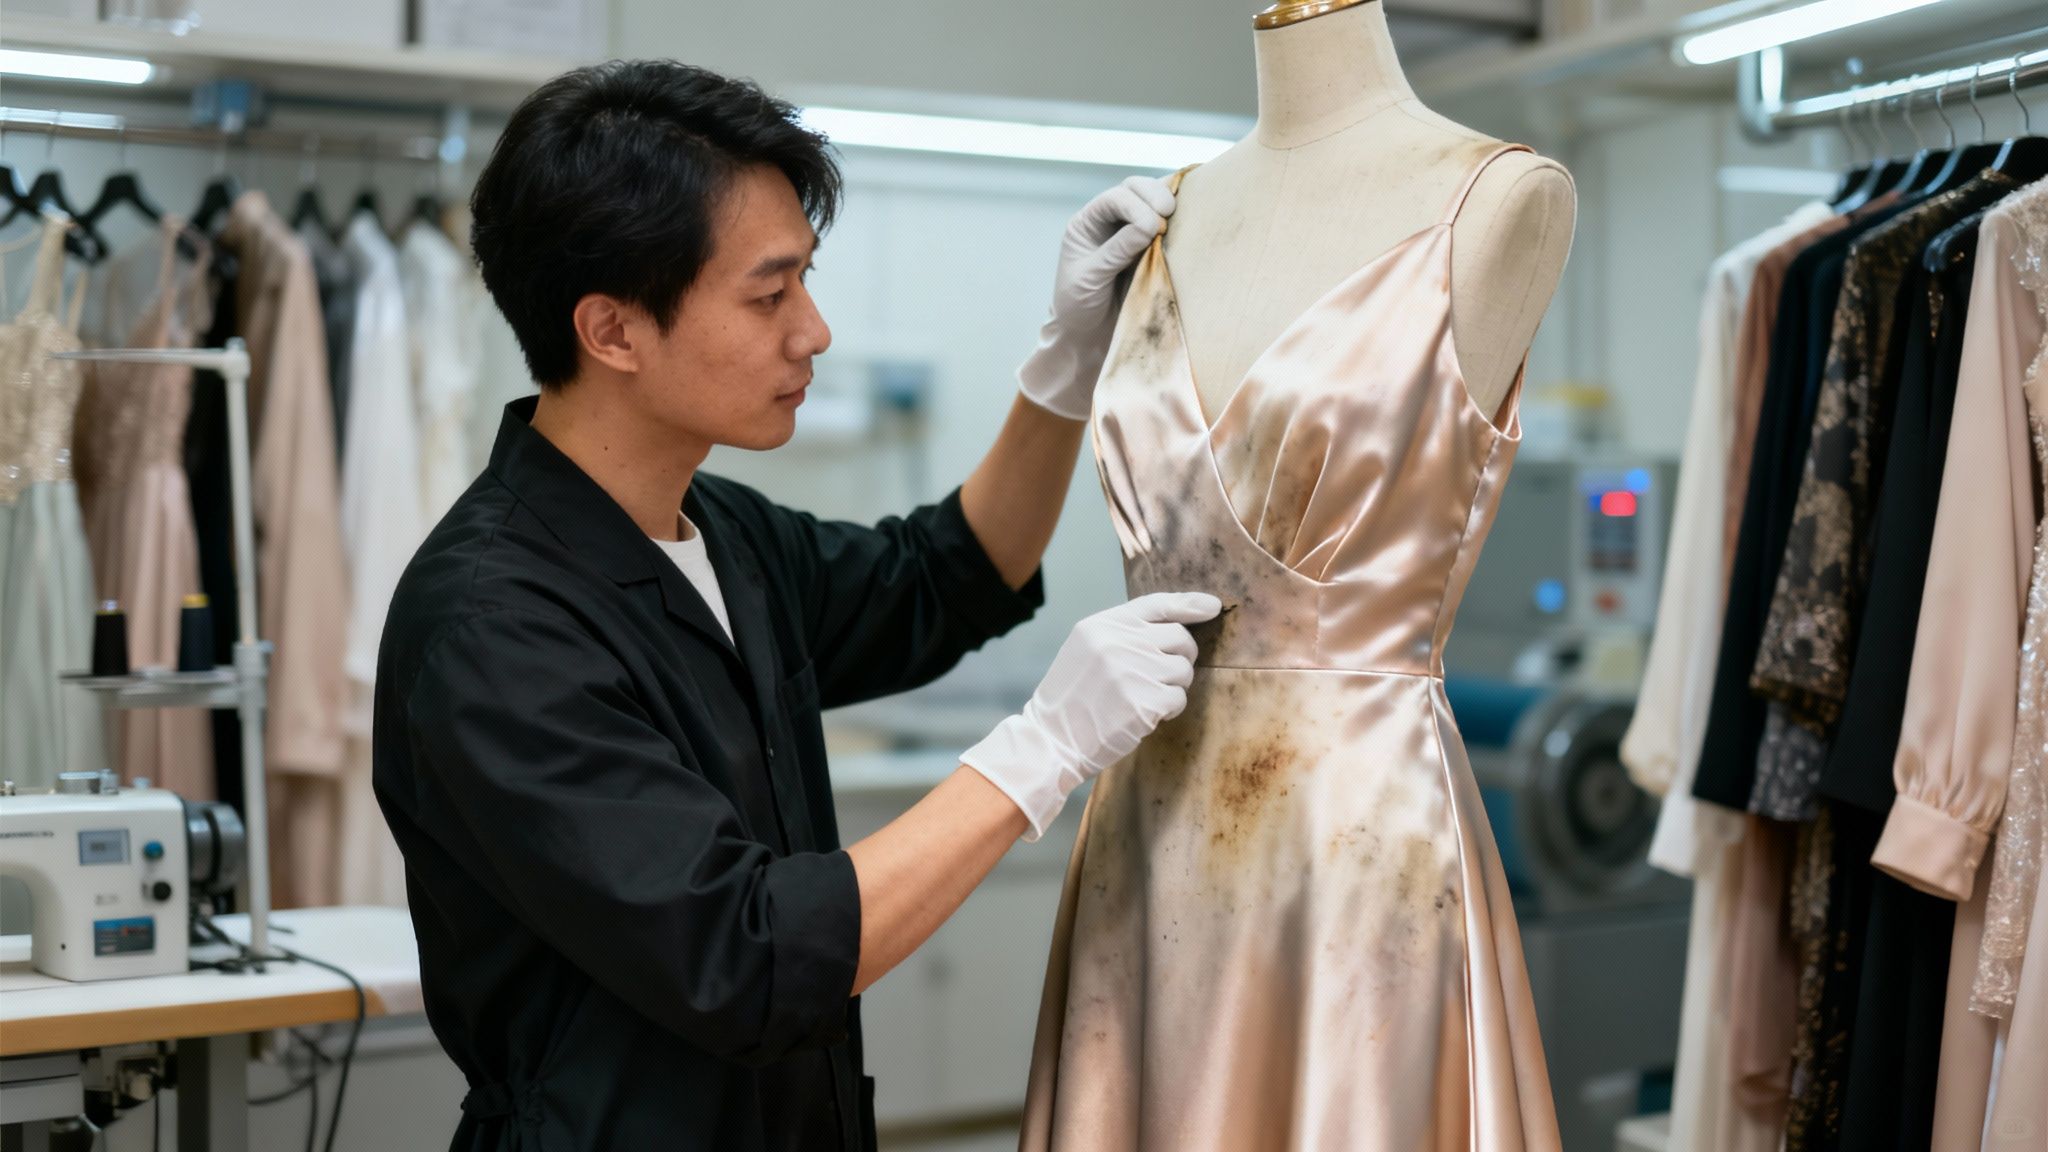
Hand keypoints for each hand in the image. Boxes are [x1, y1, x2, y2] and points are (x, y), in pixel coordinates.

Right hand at [961, 591, 1220, 838]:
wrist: (1051, 739)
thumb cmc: (1072, 698)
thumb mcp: (1086, 650)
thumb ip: (1122, 634)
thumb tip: (1175, 626)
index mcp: (1101, 625)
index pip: (1156, 604)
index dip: (1190, 604)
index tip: (1213, 607)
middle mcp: (1117, 642)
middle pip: (1178, 637)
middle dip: (1181, 656)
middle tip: (1163, 675)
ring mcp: (1132, 671)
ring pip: (1183, 669)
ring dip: (1173, 686)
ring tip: (1146, 698)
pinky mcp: (1145, 702)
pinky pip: (1179, 697)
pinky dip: (1169, 709)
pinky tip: (1146, 715)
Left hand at [1015, 176, 1176, 420]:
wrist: (1085, 335)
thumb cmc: (1078, 307)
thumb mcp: (1090, 278)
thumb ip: (1116, 250)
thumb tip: (1149, 224)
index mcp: (1086, 223)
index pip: (1113, 199)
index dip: (1135, 205)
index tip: (1154, 226)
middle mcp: (1107, 221)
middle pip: (1133, 188)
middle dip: (1153, 193)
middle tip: (1169, 212)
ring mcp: (1128, 231)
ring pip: (1149, 198)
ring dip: (1165, 201)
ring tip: (1175, 217)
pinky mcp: (1147, 246)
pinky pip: (1162, 221)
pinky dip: (1174, 218)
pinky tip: (1183, 221)